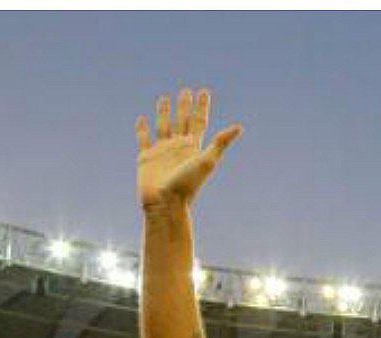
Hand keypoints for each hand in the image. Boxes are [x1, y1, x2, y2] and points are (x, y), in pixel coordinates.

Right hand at [136, 87, 241, 209]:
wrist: (165, 204)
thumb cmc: (187, 185)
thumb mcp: (206, 161)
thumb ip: (220, 143)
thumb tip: (239, 127)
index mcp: (193, 147)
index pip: (198, 121)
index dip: (201, 107)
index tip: (203, 91)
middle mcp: (178, 147)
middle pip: (182, 121)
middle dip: (184, 106)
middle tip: (186, 90)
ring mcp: (162, 152)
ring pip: (163, 126)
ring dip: (164, 112)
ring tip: (164, 98)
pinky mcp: (146, 158)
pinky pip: (143, 139)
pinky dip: (142, 129)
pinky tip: (142, 119)